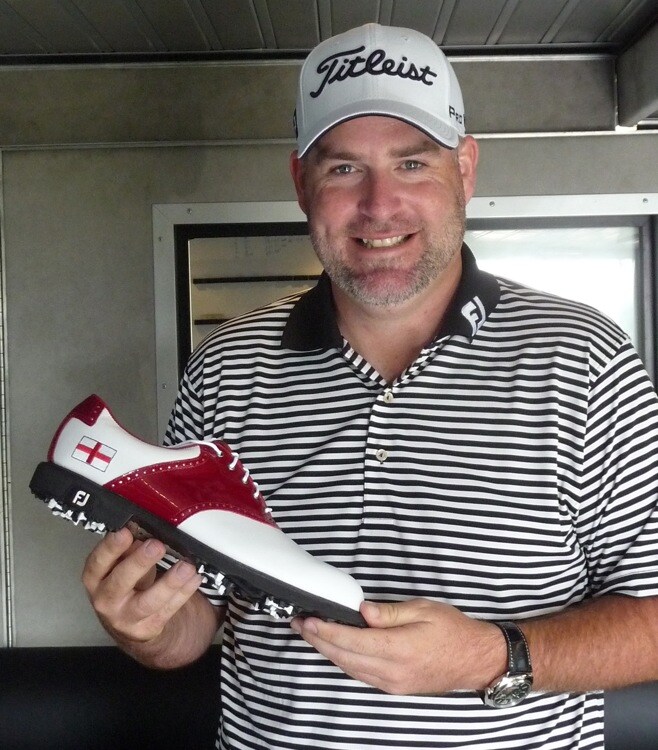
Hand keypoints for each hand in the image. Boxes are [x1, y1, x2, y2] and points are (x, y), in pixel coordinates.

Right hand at [82, 527, 202, 644]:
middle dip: (139, 562)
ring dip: (169, 583)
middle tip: (157, 546)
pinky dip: (183, 593)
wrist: (129, 623)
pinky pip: (168, 610)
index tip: (126, 532)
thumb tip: (143, 533)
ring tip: (185, 566)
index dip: (111, 547)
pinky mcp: (147, 628)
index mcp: (96, 578)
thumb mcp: (121, 565)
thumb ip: (129, 550)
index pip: (97, 562)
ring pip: (147, 602)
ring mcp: (126, 617)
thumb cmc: (125, 584)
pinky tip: (194, 578)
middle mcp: (106, 599)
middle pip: (120, 582)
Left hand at [290, 598, 504, 694]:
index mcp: (399, 649)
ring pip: (350, 668)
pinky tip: (336, 649)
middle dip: (318, 641)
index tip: (308, 621)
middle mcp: (392, 671)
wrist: (476, 660)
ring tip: (311, 635)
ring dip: (328, 652)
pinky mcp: (395, 686)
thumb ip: (390, 612)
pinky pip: (362, 674)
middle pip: (345, 658)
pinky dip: (344, 661)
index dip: (326, 631)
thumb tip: (362, 611)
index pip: (352, 641)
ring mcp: (393, 683)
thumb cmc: (453, 630)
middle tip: (299, 625)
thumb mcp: (424, 609)